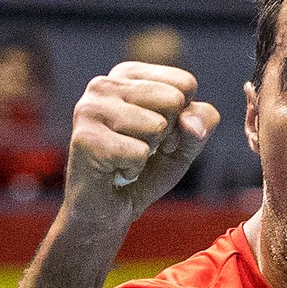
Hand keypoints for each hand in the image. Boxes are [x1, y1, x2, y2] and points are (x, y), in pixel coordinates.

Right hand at [65, 62, 219, 232]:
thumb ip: (201, 123)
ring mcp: (90, 109)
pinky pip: (139, 153)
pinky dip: (134, 171)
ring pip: (157, 126)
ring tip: (125, 159)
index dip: (182, 118)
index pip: (185, 84)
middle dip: (167, 135)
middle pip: (174, 101)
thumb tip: (190, 121)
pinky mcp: (85, 138)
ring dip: (149, 153)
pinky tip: (114, 171)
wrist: (105, 212)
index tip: (157, 136)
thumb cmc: (143, 172)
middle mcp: (103, 84)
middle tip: (140, 150)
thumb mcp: (184, 144)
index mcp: (127, 75)